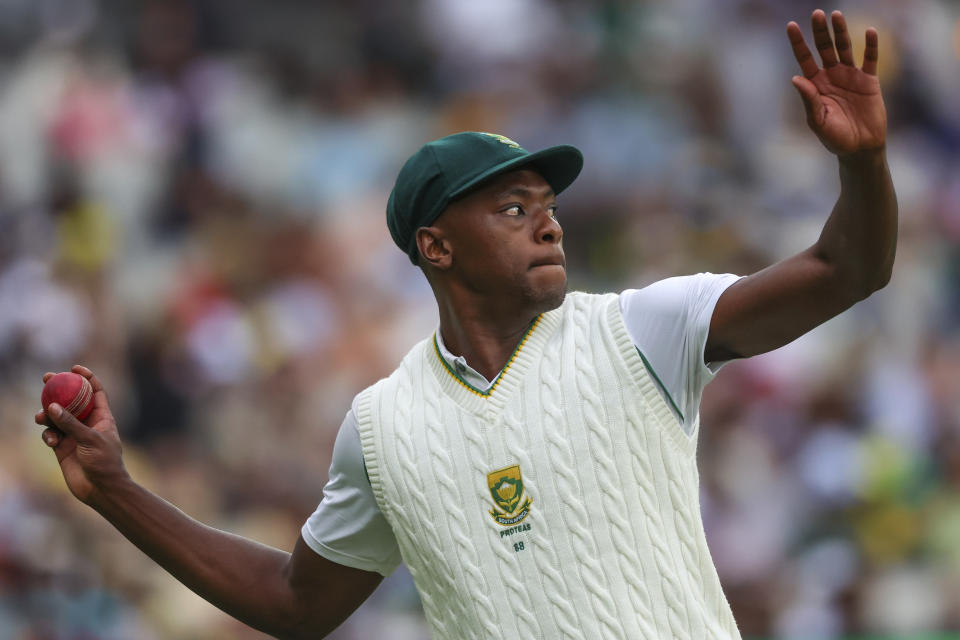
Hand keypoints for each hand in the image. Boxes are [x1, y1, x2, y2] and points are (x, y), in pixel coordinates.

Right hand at [35, 365, 126, 505]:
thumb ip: (71, 423)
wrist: (100, 489)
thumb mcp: (90, 439)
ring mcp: (74, 435)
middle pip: (72, 400)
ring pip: (57, 417)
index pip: (96, 391)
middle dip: (59, 389)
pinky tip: (51, 441)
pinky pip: (50, 434)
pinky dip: (48, 434)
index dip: (87, 377)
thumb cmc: (104, 463)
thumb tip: (52, 405)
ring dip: (47, 414)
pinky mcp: (62, 447)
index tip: (74, 368)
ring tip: (40, 417)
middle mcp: (87, 423)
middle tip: (46, 378)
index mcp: (102, 417)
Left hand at [787, 10, 885, 155]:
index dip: (798, 43)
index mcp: (815, 85)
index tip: (791, 25)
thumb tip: (795, 78)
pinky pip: (870, 59)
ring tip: (837, 15)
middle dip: (820, 32)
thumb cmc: (835, 138)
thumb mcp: (818, 121)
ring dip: (841, 32)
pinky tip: (870, 31)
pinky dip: (871, 46)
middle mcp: (831, 76)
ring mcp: (850, 76)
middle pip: (824, 48)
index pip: (805, 59)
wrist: (859, 149)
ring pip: (845, 48)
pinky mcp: (869, 81)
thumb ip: (808, 100)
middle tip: (817, 14)